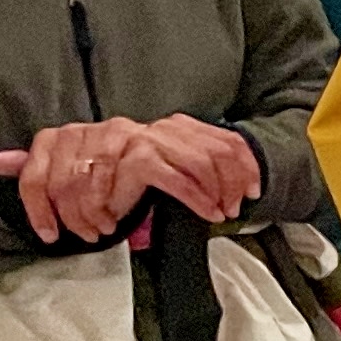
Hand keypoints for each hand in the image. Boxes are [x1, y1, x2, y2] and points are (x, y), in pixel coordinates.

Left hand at [0, 118, 158, 240]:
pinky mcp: (145, 145)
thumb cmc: (126, 161)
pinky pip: (124, 183)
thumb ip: (39, 165)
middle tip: (91, 234)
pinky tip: (124, 218)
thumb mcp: (78, 165)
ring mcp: (116, 136)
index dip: (39, 212)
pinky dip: (124, 206)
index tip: (50, 235)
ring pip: (91, 189)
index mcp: (62, 136)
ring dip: (100, 216)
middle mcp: (87, 131)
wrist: (186, 149)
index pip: (33, 177)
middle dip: (76, 219)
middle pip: (63, 187)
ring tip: (110, 227)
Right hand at [125, 116, 261, 223]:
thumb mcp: (171, 166)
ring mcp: (151, 142)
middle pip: (221, 151)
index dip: (247, 165)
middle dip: (236, 181)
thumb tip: (236, 187)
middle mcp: (168, 129)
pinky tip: (208, 213)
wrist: (86, 178)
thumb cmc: (129, 175)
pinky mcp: (138, 162)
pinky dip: (200, 201)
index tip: (254, 188)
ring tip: (223, 212)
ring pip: (204, 164)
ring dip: (220, 192)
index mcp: (180, 127)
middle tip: (238, 206)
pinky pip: (181, 182)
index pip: (227, 139)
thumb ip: (199, 166)